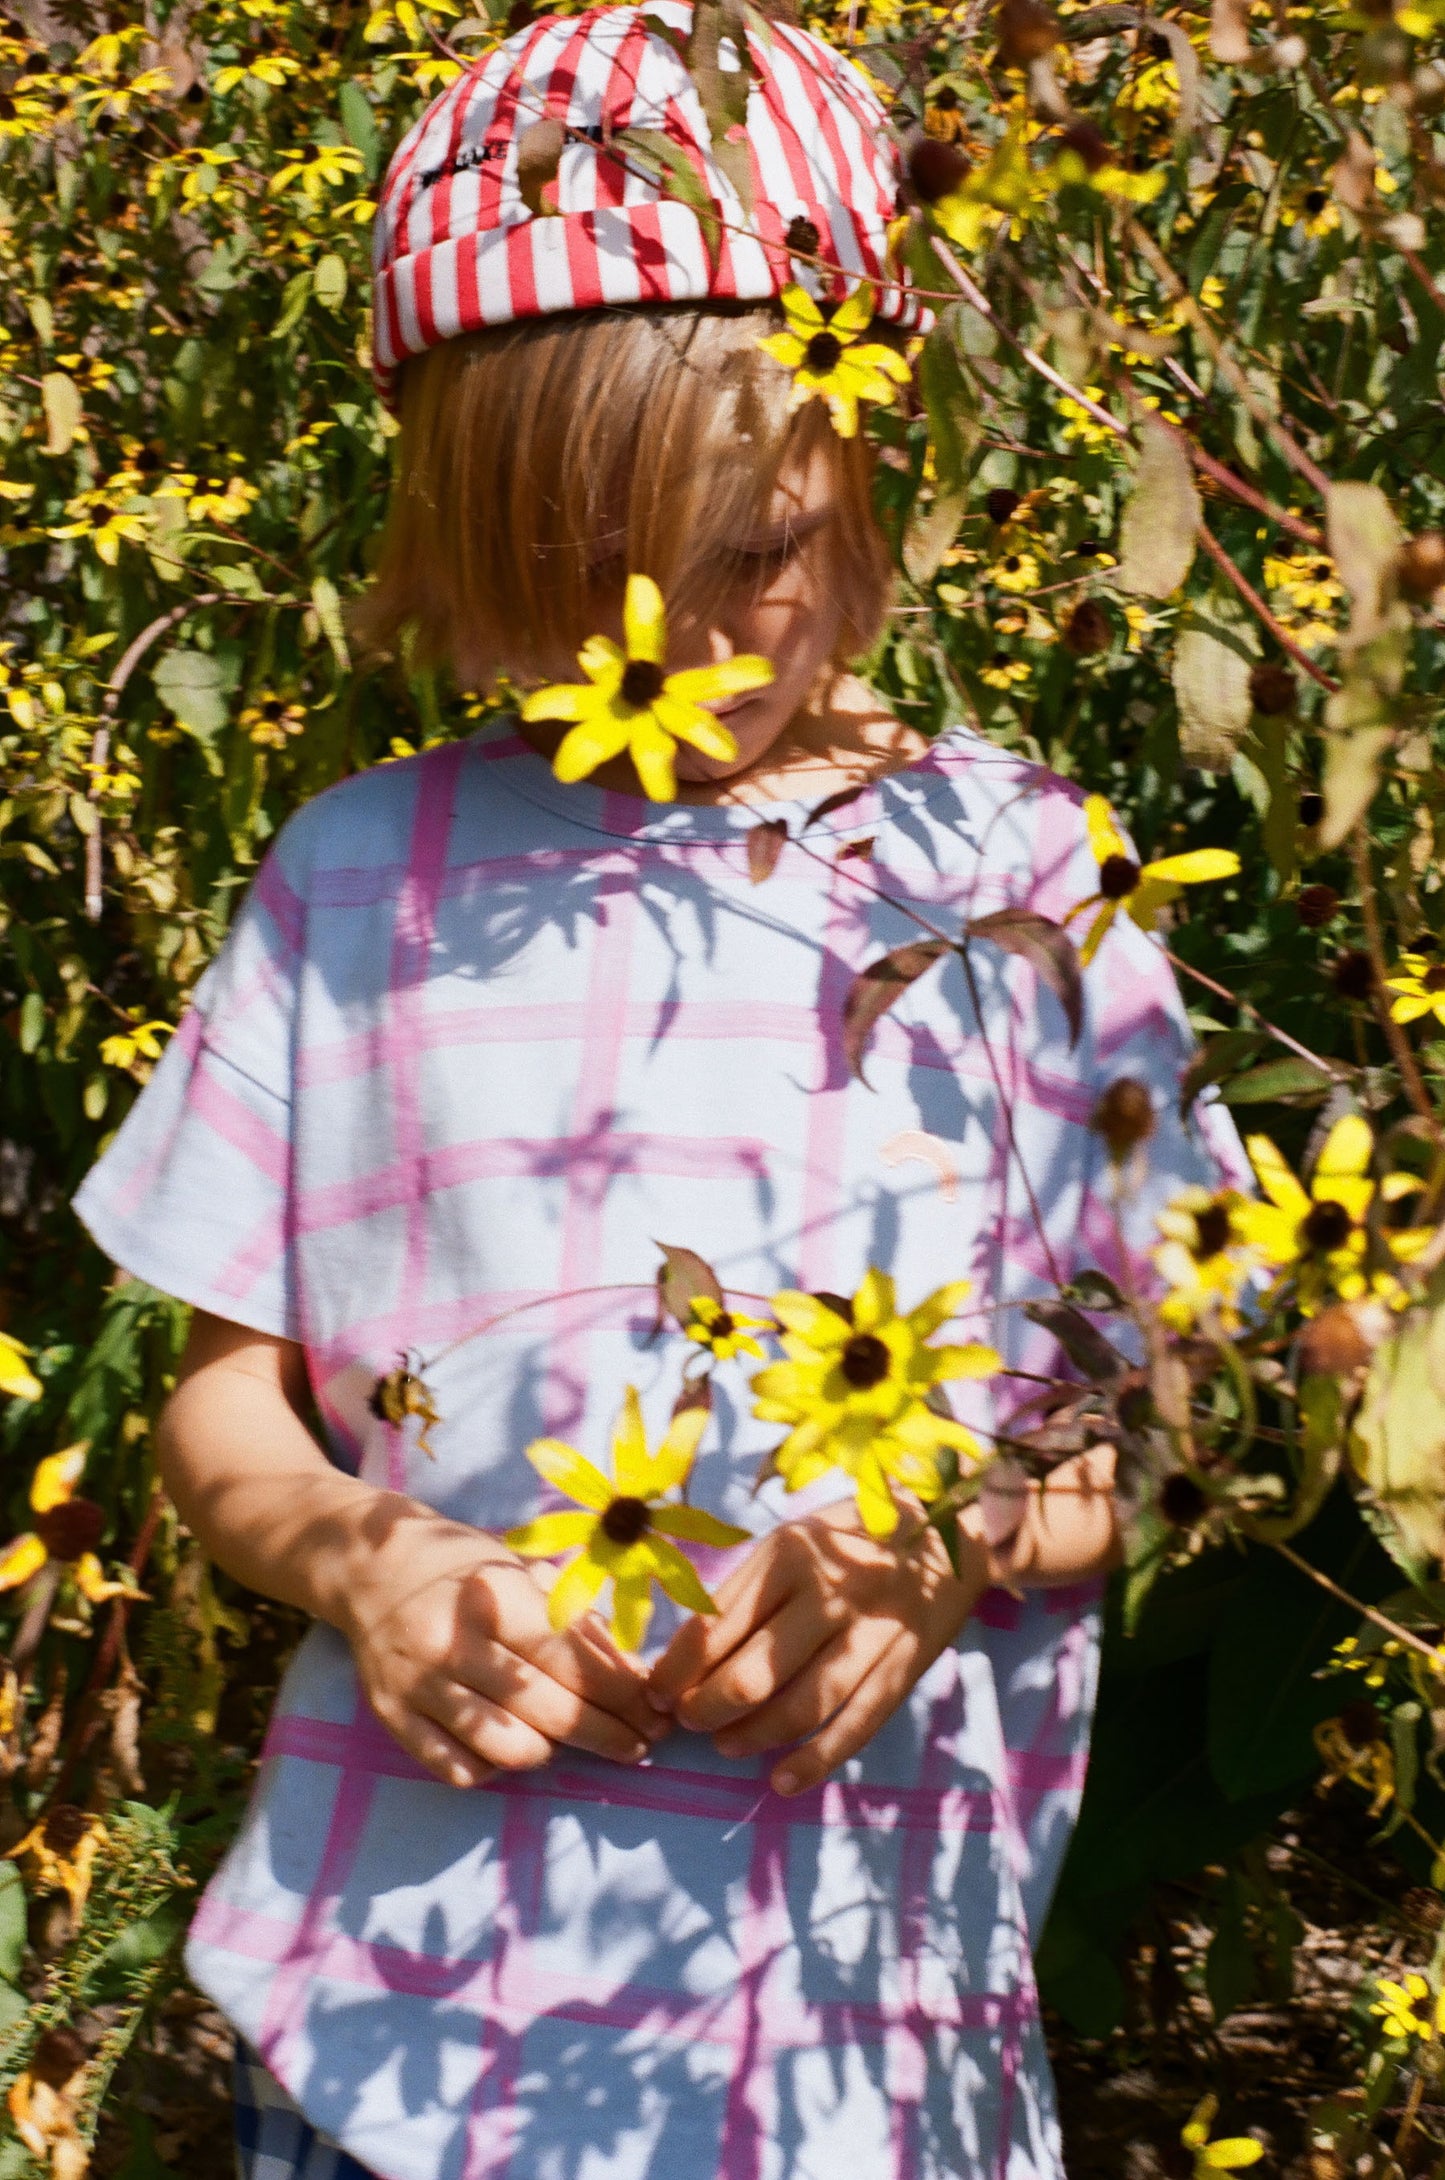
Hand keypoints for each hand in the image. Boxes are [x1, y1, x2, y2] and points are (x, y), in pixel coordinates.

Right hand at [340, 1513, 666, 1789]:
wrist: (368, 1567)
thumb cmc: (464, 1568)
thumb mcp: (523, 1573)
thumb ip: (579, 1624)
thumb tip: (638, 1677)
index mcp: (494, 1598)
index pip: (571, 1660)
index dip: (621, 1694)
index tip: (656, 1713)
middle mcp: (453, 1643)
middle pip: (547, 1710)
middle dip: (605, 1734)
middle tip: (637, 1745)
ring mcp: (418, 1685)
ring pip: (505, 1749)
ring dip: (549, 1752)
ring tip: (565, 1739)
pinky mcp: (392, 1717)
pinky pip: (457, 1769)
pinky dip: (493, 1768)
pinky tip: (509, 1746)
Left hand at [646, 1499, 991, 1796]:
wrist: (952, 1531)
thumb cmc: (849, 1540)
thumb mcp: (793, 1542)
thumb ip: (745, 1591)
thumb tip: (684, 1653)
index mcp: (789, 1554)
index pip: (716, 1626)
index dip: (676, 1669)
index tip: (656, 1690)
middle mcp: (828, 1593)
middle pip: (751, 1674)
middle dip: (705, 1709)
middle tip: (686, 1721)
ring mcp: (870, 1633)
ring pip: (799, 1707)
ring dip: (750, 1736)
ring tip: (724, 1744)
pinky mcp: (903, 1667)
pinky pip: (855, 1725)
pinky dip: (815, 1761)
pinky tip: (782, 1780)